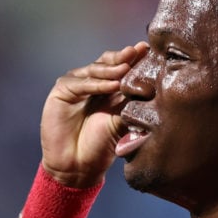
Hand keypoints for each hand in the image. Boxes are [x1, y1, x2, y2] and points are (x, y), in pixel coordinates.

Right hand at [40, 42, 148, 186]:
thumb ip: (132, 104)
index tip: (150, 50)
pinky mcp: (61, 91)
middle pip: (108, 62)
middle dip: (124, 57)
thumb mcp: (122, 123)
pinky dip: (97, 84)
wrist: (77, 167)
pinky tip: (112, 85)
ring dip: (112, 68)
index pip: (122, 67)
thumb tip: (155, 88)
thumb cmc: (101, 148)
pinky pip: (80, 83)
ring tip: (127, 68)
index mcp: (109, 89)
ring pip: (95, 69)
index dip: (135, 59)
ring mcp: (76, 85)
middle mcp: (93, 84)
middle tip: (138, 51)